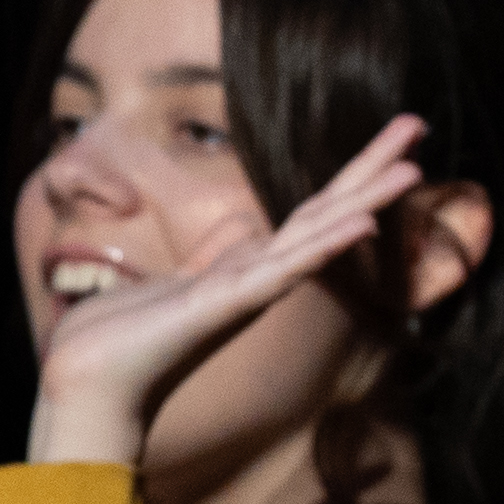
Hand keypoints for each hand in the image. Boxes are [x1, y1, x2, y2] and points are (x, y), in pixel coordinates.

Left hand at [30, 114, 428, 466]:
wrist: (86, 381)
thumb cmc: (123, 336)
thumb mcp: (176, 280)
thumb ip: (214, 254)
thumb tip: (240, 224)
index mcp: (249, 269)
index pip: (313, 210)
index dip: (352, 173)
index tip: (393, 136)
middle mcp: (259, 280)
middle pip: (328, 211)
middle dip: (372, 168)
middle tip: (417, 123)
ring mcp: (247, 293)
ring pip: (318, 235)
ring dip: (366, 200)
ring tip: (412, 169)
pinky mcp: (225, 305)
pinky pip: (283, 269)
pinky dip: (324, 246)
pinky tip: (360, 223)